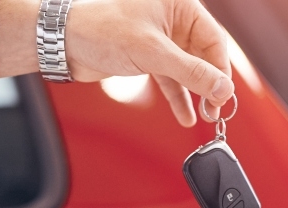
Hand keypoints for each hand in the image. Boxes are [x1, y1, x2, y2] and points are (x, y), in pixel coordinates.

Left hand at [0, 0, 233, 126]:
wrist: (63, 42)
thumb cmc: (101, 30)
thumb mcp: (152, 52)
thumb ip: (191, 72)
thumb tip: (223, 88)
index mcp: (180, 5)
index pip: (214, 40)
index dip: (221, 71)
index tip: (224, 96)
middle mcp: (172, 20)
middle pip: (204, 56)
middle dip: (210, 85)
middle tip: (215, 110)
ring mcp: (161, 39)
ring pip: (188, 70)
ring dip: (196, 94)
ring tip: (206, 116)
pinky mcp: (147, 56)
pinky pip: (171, 79)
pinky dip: (178, 97)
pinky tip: (186, 115)